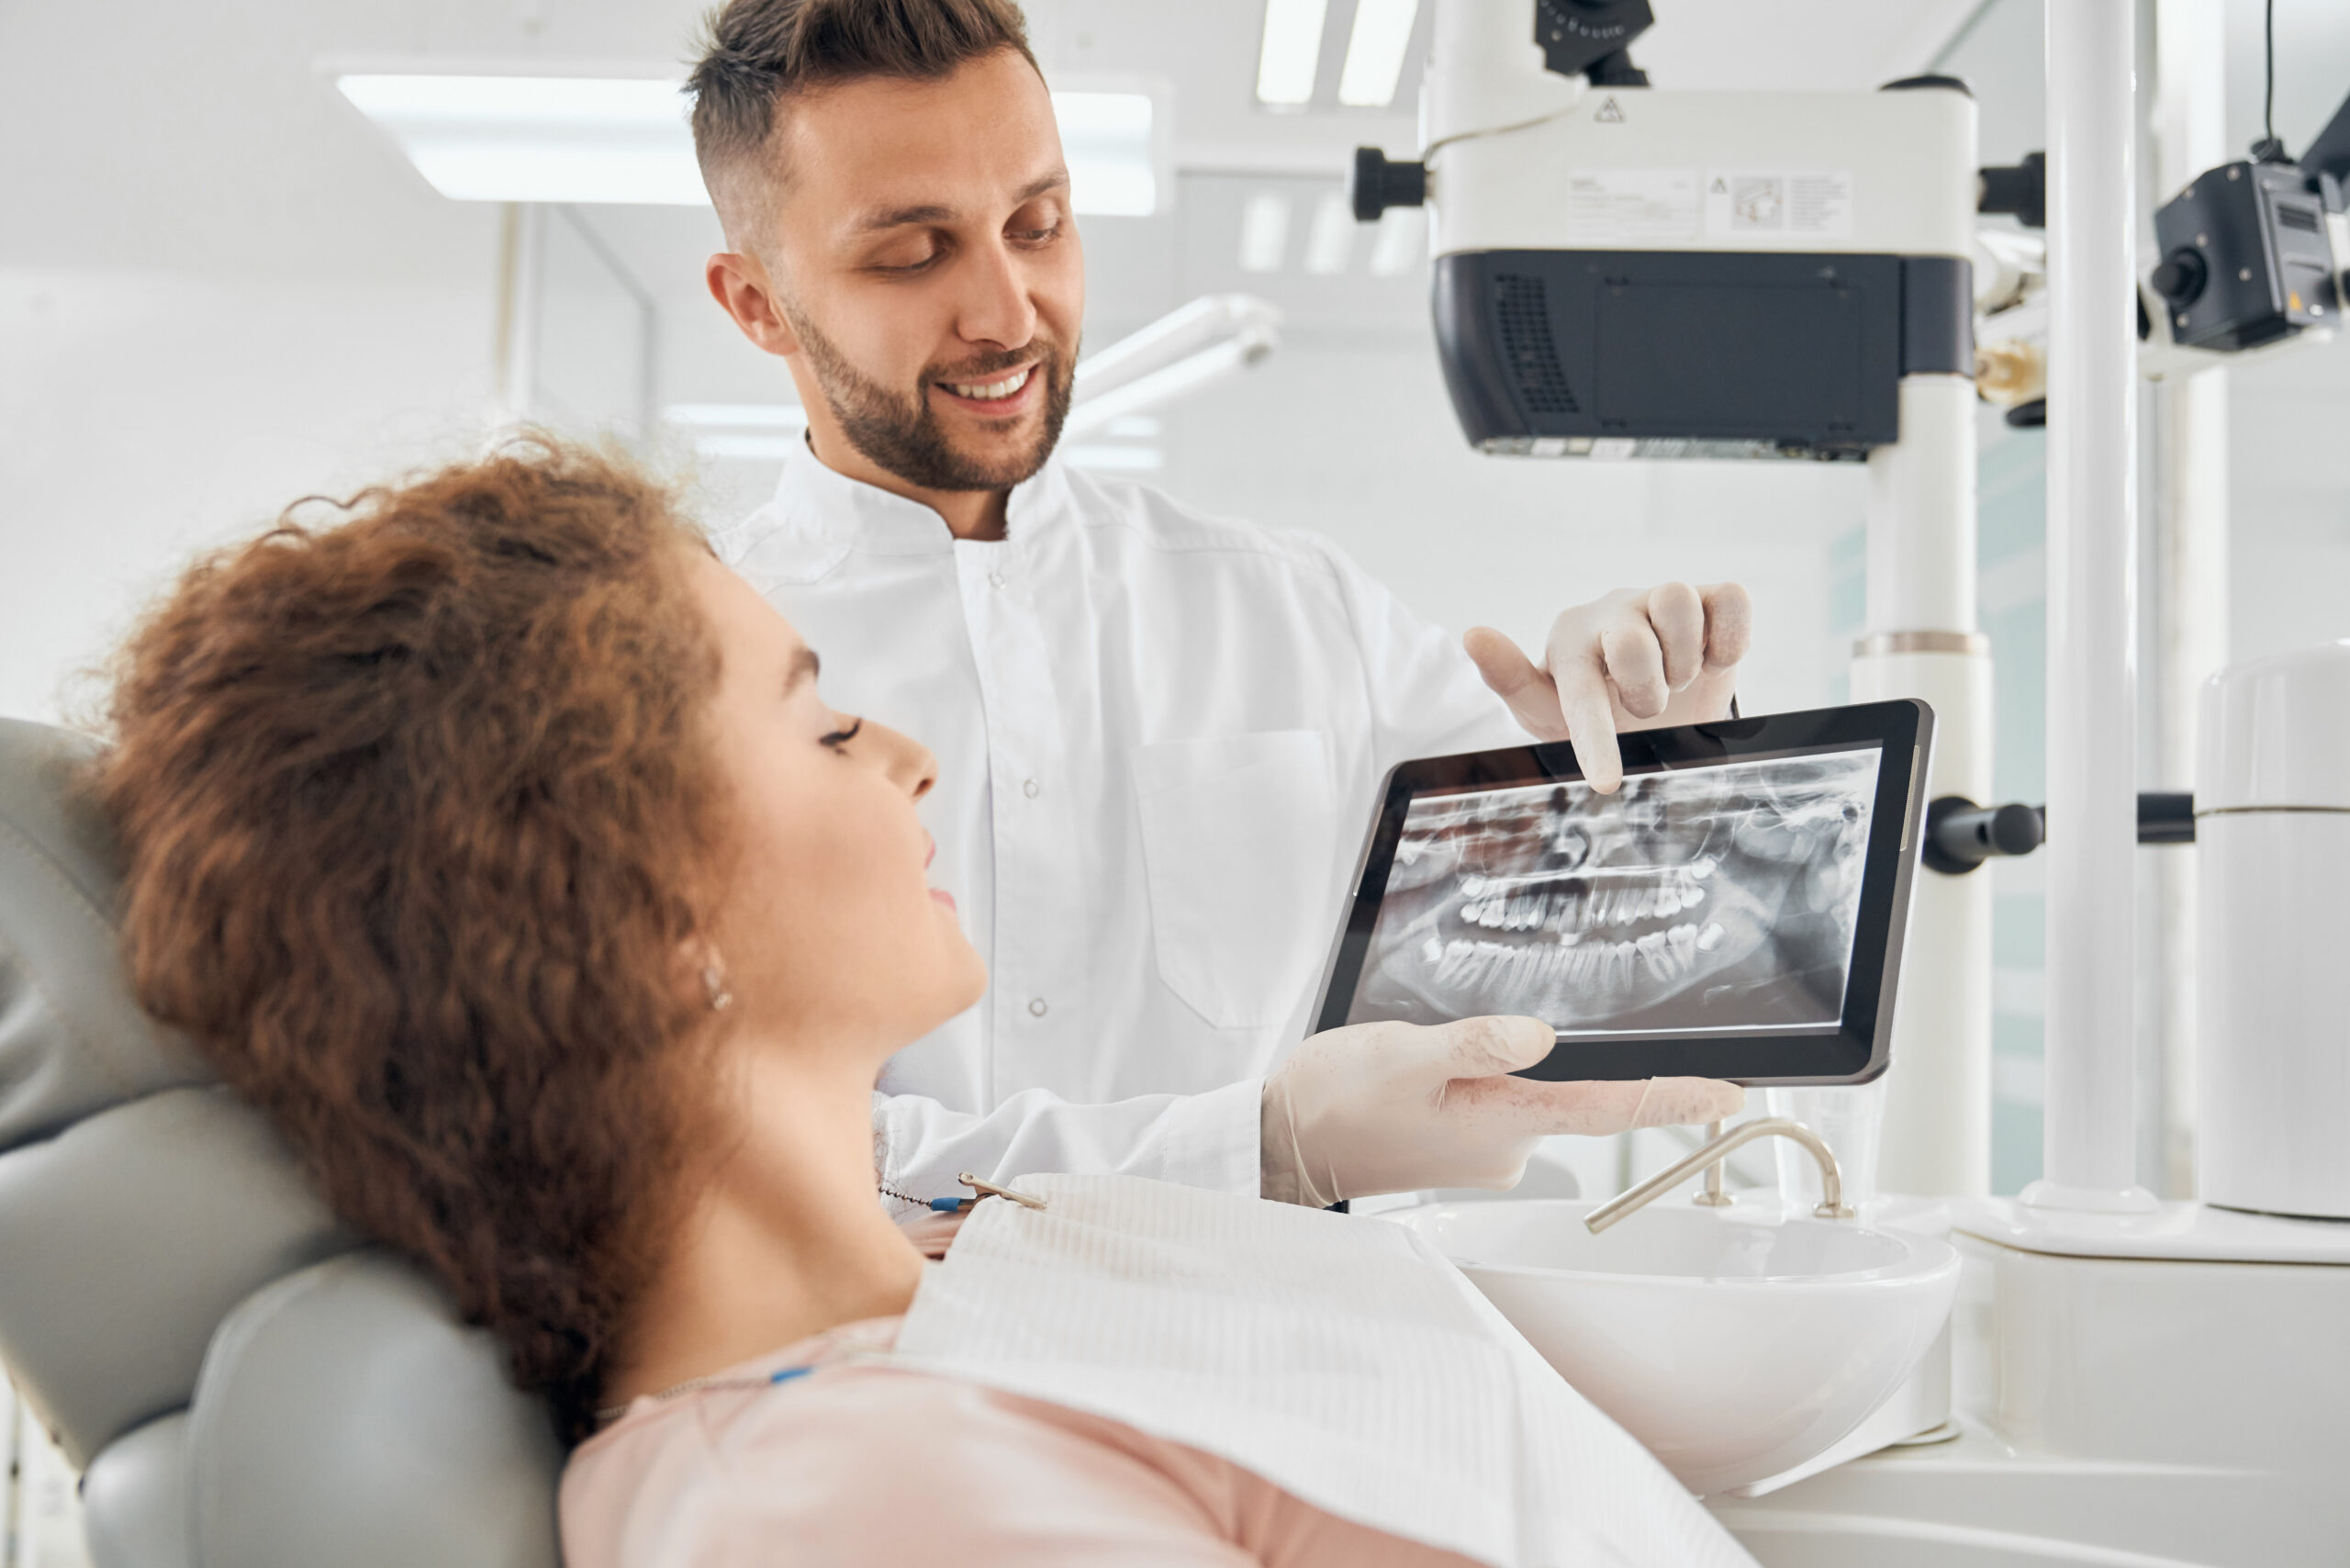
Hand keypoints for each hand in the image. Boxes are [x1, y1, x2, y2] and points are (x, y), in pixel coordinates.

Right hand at [1260, 1015, 1744, 1207]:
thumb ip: (1476, 1043)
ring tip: (1423, 1054)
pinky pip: (1494, 1098)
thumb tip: (1541, 1037)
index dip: (1674, 1100)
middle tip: (1473, 1037)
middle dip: (1537, 1053)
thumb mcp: (1404, 1054)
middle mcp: (1506, 1147)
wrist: (1285, 1144)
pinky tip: (1424, 1067)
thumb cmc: (1338, 1101)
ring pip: (1524, 1090)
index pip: (1608, 1111)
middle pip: (1565, 1090)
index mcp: (1501, 1124)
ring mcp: (1486, 1149)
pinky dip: (1475, 1075)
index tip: (1730, 1096)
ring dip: (1492, 1063)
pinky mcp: (1463, 1143)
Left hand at [1464, 582, 1751, 792]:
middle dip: (1646, 694)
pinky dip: (1730, 638)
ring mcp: (1663, 600)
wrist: (1659, 708)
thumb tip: (1472, 633)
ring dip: (1685, 663)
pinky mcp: (1713, 598)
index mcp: (1570, 639)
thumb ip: (1511, 681)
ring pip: (1678, 604)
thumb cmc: (1598, 707)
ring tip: (1676, 680)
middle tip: (1646, 708)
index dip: (1596, 737)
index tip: (1607, 782)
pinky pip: (1731, 599)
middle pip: (1634, 642)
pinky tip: (1713, 660)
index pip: (1581, 686)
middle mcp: (1615, 611)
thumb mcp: (1549, 711)